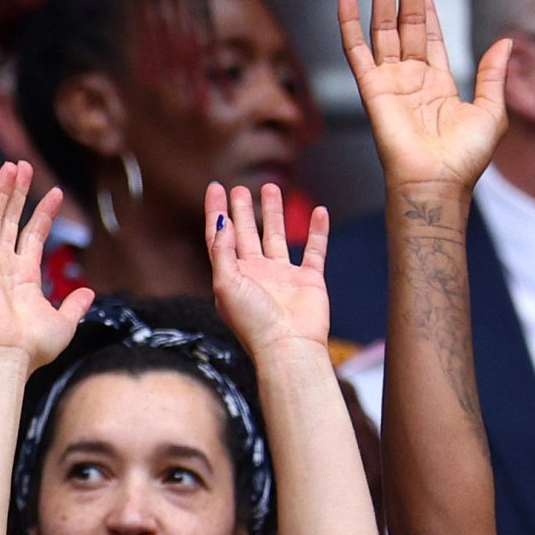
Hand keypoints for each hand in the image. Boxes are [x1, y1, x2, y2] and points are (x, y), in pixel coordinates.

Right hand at [0, 161, 90, 362]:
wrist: (9, 355)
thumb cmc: (33, 346)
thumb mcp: (64, 322)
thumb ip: (74, 305)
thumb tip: (88, 293)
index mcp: (23, 278)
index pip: (32, 236)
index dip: (43, 213)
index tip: (56, 192)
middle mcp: (4, 267)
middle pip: (10, 221)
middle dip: (18, 194)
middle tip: (24, 166)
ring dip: (3, 192)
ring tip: (13, 166)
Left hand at [206, 181, 329, 355]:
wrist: (288, 347)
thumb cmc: (253, 323)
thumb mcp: (225, 285)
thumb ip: (221, 253)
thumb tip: (221, 223)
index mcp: (232, 275)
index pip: (220, 237)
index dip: (216, 212)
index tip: (215, 188)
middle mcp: (255, 274)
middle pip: (246, 233)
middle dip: (242, 209)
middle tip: (240, 187)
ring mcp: (282, 276)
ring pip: (276, 236)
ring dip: (274, 212)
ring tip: (271, 188)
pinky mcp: (309, 280)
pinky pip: (314, 249)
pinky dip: (317, 231)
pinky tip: (319, 210)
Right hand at [338, 0, 509, 193]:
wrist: (438, 183)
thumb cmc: (465, 159)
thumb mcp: (492, 111)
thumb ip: (493, 75)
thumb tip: (507, 42)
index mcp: (437, 81)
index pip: (428, 30)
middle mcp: (410, 76)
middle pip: (405, 20)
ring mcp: (389, 80)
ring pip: (383, 26)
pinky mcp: (371, 88)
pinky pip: (355, 49)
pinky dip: (348, 22)